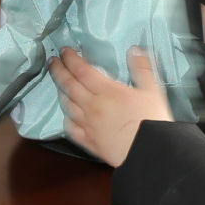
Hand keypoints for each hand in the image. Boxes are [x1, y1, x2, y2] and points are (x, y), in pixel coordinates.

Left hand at [48, 46, 172, 166]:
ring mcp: (88, 125)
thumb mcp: (152, 90)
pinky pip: (70, 129)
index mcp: (107, 91)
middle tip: (52, 61)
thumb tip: (134, 50)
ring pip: (67, 105)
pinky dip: (66, 119)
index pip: (81, 70)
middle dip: (58, 70)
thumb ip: (142, 68)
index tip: (64, 50)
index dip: (70, 58)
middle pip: (69, 85)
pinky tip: (67, 116)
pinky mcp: (89, 142)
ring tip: (59, 84)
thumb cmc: (151, 121)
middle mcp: (92, 107)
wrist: (148, 154)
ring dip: (60, 92)